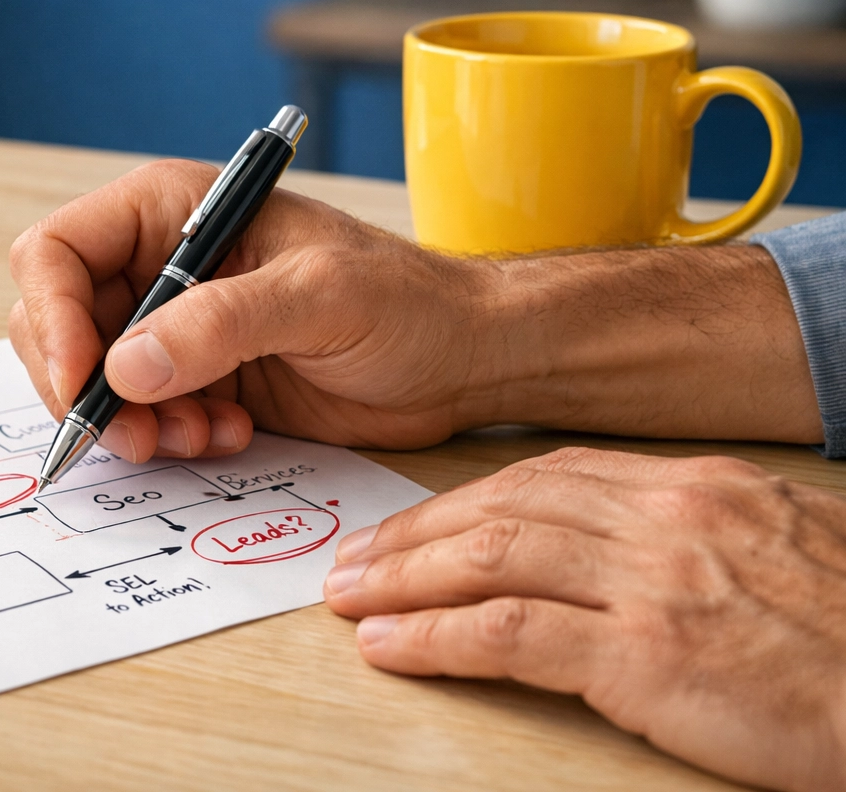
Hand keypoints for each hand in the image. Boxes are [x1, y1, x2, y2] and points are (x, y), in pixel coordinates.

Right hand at [8, 159, 818, 461]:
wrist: (463, 358)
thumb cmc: (408, 302)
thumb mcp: (320, 298)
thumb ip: (222, 324)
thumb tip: (125, 367)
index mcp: (173, 210)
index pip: (57, 251)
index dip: (51, 319)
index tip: (85, 385)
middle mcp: (160, 262)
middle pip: (56, 321)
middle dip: (86, 386)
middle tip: (139, 435)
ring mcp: (176, 322)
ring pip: (92, 377)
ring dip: (129, 422)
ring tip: (199, 437)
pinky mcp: (198, 376)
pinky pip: (139, 414)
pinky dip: (164, 437)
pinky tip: (227, 435)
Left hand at [326, 447, 845, 791]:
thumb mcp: (782, 548)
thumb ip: (695, 533)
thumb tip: (613, 542)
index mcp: (694, 489)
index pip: (546, 477)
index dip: (464, 502)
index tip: (414, 527)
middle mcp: (664, 519)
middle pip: (502, 507)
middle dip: (415, 535)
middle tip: (355, 560)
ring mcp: (653, 584)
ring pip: (490, 558)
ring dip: (405, 579)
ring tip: (351, 599)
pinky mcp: (647, 657)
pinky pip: (508, 634)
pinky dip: (436, 639)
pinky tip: (393, 648)